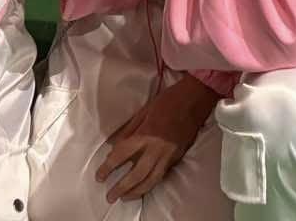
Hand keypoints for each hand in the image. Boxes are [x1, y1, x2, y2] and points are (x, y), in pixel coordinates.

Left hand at [94, 74, 218, 202]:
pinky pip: (161, 176)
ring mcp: (169, 155)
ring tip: (125, 198)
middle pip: (136, 175)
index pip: (121, 155)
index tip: (99, 177)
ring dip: (136, 192)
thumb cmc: (169, 100)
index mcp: (146, 134)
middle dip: (121, 188)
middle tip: (109, 196)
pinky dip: (150, 184)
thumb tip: (112, 145)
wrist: (196, 99)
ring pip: (151, 180)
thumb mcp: (144, 110)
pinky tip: (142, 188)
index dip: (108, 168)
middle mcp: (157, 149)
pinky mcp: (177, 158)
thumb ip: (128, 130)